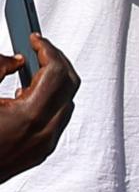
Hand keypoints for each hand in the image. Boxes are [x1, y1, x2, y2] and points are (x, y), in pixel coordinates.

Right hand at [0, 32, 78, 185]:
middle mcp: (44, 133)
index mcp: (29, 116)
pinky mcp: (41, 153)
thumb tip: (16, 60)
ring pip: (66, 103)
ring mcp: (45, 145)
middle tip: (37, 48)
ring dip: (54, 82)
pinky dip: (48, 101)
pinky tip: (26, 93)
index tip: (34, 38)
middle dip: (56, 62)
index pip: (56, 72)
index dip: (47, 49)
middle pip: (69, 86)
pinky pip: (55, 120)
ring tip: (30, 67)